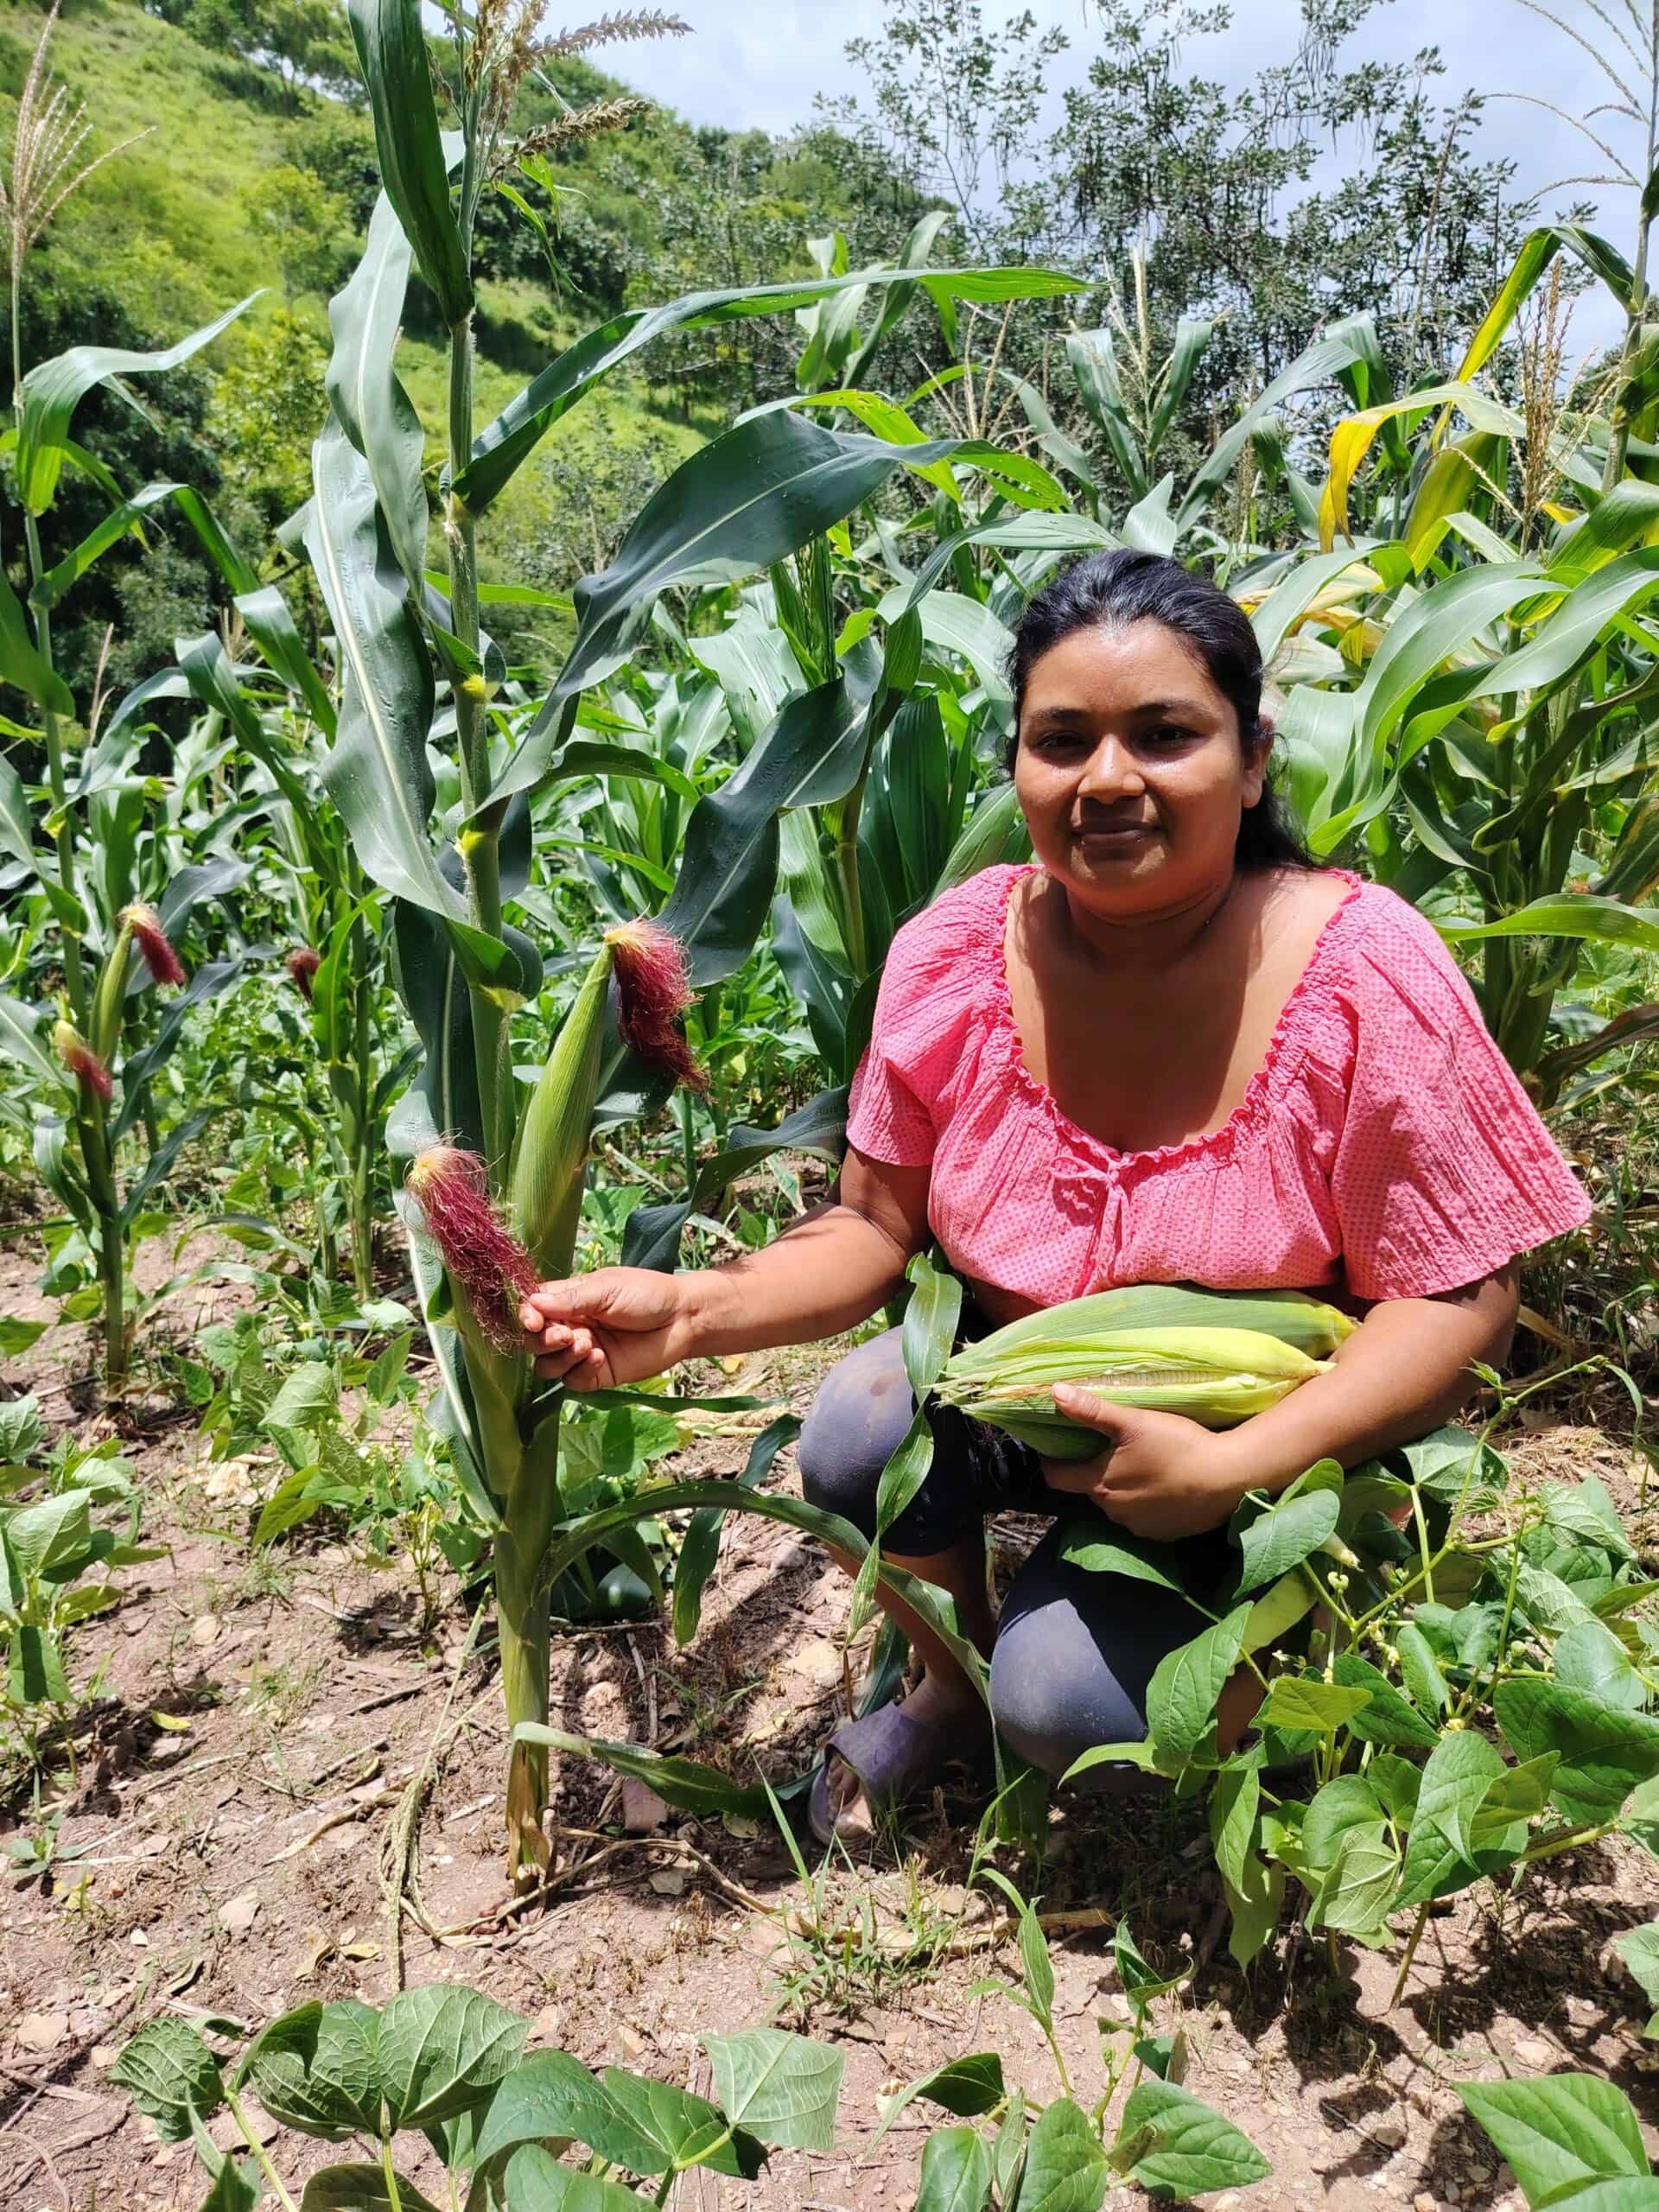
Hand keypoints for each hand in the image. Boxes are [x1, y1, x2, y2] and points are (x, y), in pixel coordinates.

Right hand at [518, 1267, 698, 1388]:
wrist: (682, 1319)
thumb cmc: (646, 1294)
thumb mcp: (606, 1289)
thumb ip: (570, 1299)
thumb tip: (532, 1303)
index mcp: (567, 1301)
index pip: (532, 1310)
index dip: (526, 1316)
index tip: (534, 1320)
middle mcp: (570, 1327)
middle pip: (534, 1342)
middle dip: (542, 1340)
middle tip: (566, 1335)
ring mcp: (582, 1353)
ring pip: (547, 1366)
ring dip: (560, 1358)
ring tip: (588, 1344)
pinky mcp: (597, 1374)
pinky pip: (573, 1381)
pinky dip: (581, 1371)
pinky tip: (600, 1358)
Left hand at [1040, 1386, 1245, 1542]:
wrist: (1227, 1479)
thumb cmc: (1177, 1445)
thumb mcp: (1133, 1421)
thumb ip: (1092, 1410)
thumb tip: (1054, 1392)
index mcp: (1098, 1484)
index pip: (1057, 1477)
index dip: (1053, 1462)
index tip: (1056, 1447)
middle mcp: (1112, 1511)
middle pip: (1090, 1488)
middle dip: (1095, 1470)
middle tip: (1112, 1448)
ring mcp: (1138, 1526)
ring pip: (1117, 1504)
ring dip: (1122, 1488)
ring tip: (1142, 1465)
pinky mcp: (1162, 1534)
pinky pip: (1143, 1517)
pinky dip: (1146, 1502)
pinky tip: (1163, 1485)